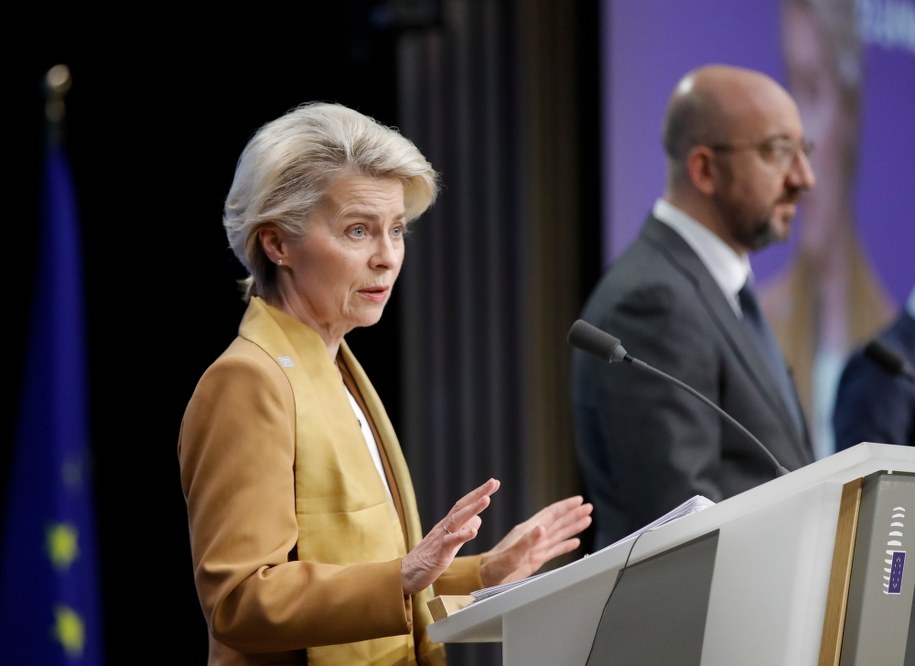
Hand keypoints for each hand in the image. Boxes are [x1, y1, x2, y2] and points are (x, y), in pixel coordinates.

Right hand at [401, 478, 500, 594]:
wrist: (406, 574)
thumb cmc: (427, 559)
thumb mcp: (450, 544)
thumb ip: (463, 531)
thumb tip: (478, 520)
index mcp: (447, 525)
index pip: (464, 505)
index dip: (479, 494)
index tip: (494, 483)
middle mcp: (444, 527)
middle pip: (461, 506)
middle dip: (478, 493)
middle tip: (493, 482)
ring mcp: (440, 538)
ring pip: (456, 520)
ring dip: (472, 509)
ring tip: (486, 499)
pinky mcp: (438, 553)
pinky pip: (450, 542)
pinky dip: (462, 535)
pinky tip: (474, 531)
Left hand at [479, 495, 592, 586]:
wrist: (487, 577)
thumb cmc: (496, 564)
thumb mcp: (512, 553)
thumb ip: (527, 541)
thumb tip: (542, 527)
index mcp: (528, 530)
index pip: (551, 514)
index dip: (565, 507)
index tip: (579, 500)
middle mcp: (534, 536)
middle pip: (558, 521)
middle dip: (573, 514)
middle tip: (589, 507)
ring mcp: (536, 547)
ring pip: (559, 534)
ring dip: (573, 526)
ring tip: (587, 520)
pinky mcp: (536, 559)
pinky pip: (555, 549)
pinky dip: (566, 545)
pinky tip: (575, 542)